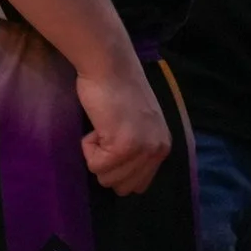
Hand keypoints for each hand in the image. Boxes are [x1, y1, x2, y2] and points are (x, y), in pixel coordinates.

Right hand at [74, 60, 170, 196]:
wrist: (108, 64)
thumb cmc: (115, 87)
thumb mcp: (138, 124)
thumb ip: (138, 148)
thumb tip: (123, 177)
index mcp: (162, 147)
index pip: (139, 184)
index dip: (117, 167)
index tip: (112, 139)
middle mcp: (157, 151)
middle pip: (123, 187)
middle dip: (106, 164)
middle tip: (106, 133)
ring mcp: (142, 149)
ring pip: (107, 178)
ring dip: (96, 154)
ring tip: (102, 126)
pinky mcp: (123, 146)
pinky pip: (95, 165)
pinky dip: (87, 147)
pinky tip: (97, 125)